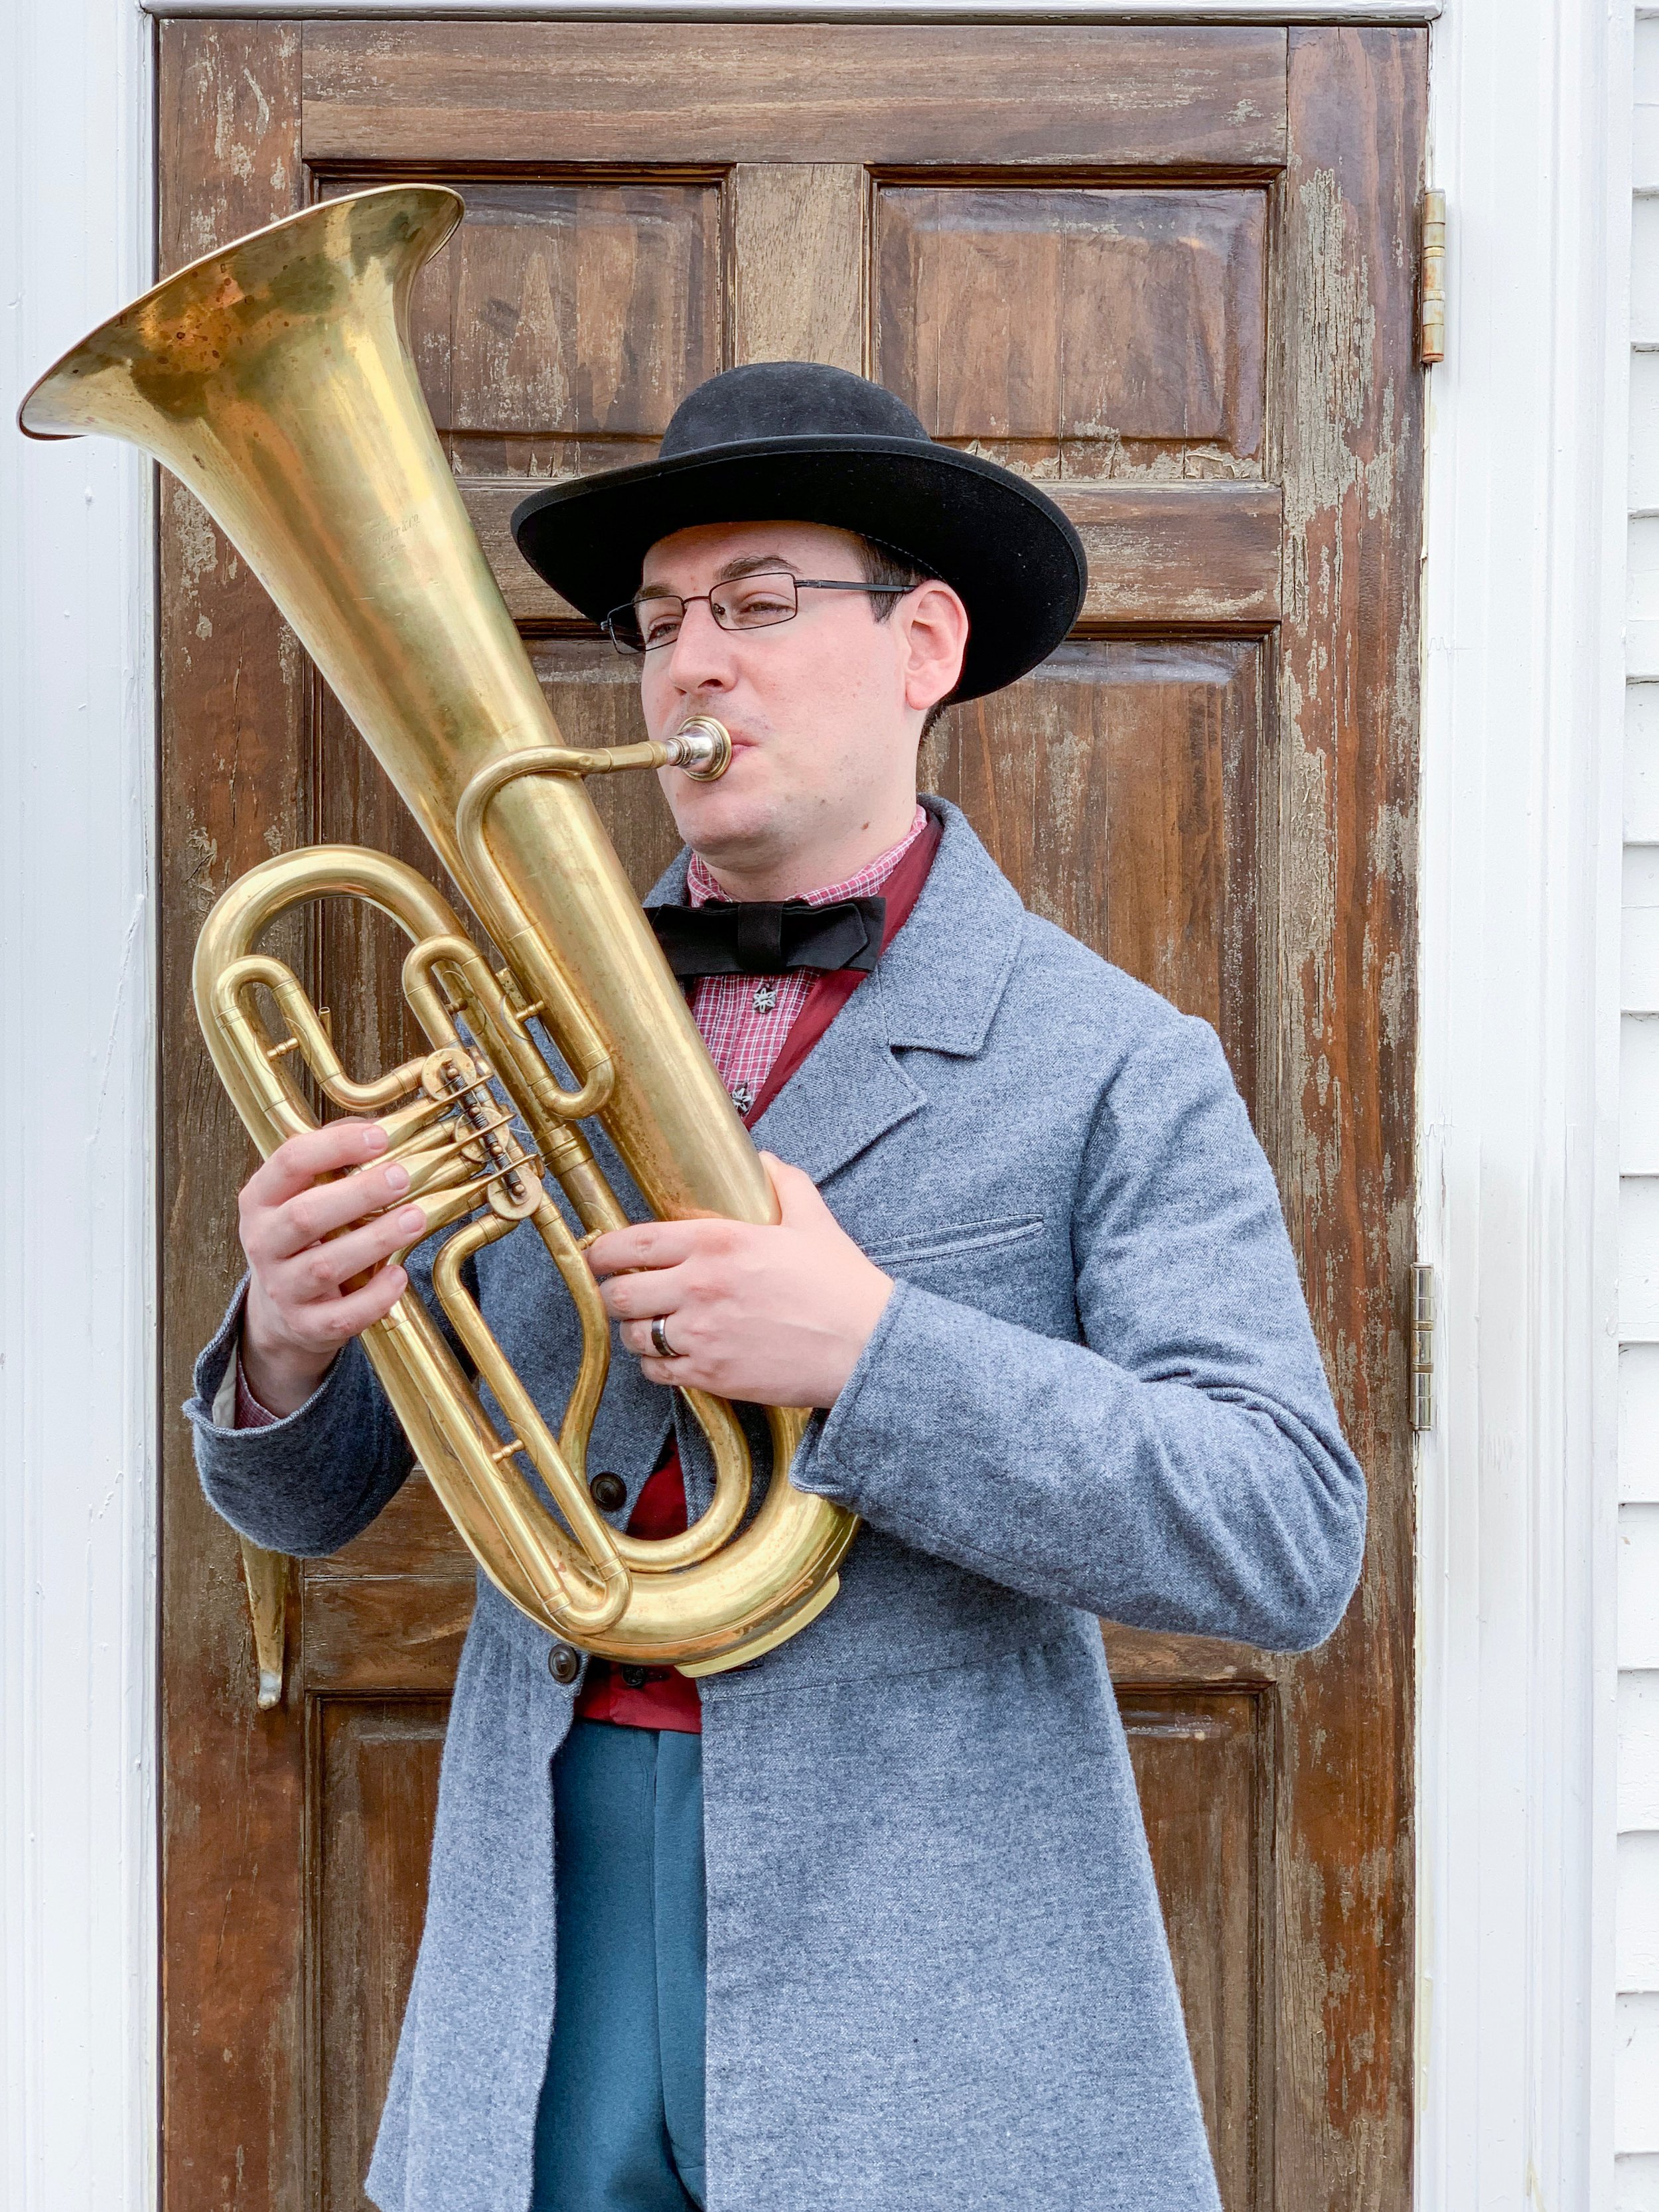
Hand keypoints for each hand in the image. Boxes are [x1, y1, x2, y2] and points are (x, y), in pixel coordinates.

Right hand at [238, 1120, 425, 1415]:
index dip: (335, 1146)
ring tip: (415, 1219)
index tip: (380, 1136)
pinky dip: (374, 1299)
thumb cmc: (304, 1239)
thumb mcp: (302, 1195)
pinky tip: (399, 1276)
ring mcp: (282, 1288)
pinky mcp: (306, 1326)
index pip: (289, 1162)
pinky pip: (341, 1317)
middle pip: (306, 1215)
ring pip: (326, 1265)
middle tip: (401, 1177)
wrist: (279, 1314)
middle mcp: (263, 1243)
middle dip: (358, 1194)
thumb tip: (376, 1126)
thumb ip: (332, 1159)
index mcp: (260, 1200)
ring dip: (375, 1240)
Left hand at [586, 1155, 894, 1408]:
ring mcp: (702, 1334)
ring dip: (635, 1330)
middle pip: (620, 1293)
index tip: (599, 1256)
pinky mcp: (711, 1374)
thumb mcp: (813, 1219)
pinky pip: (657, 1372)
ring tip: (650, 1325)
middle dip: (615, 1293)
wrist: (866, 1346)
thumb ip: (783, 1183)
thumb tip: (764, 1161)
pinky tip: (671, 1355)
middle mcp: (699, 1286)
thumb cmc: (841, 1285)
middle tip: (625, 1292)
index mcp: (717, 1241)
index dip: (603, 1253)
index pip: (631, 1244)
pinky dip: (656, 1365)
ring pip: (634, 1335)